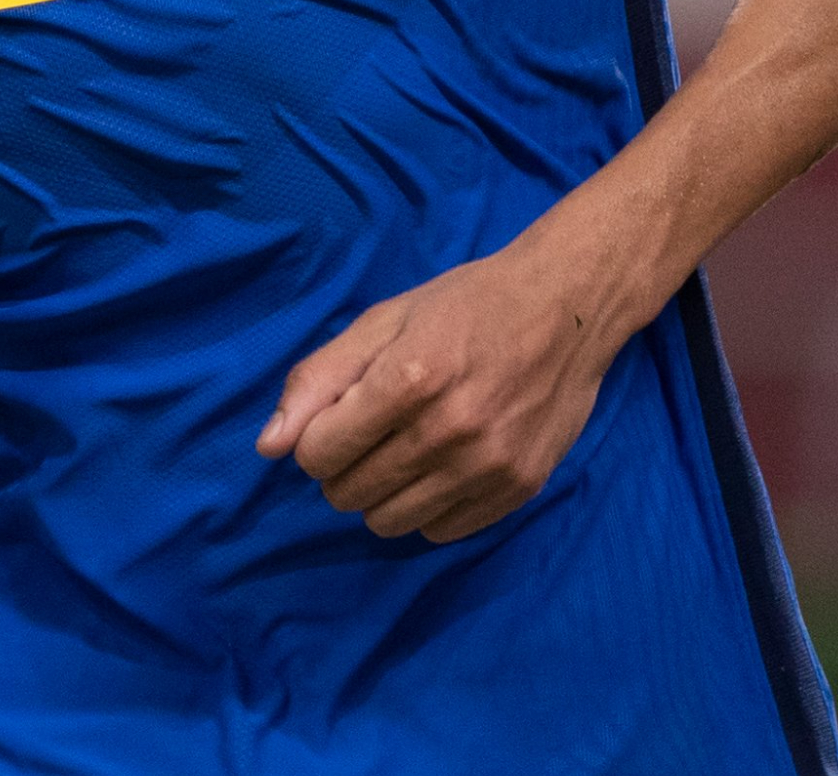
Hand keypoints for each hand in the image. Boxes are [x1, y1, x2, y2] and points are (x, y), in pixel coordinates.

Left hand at [255, 246, 624, 541]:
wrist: (569, 305)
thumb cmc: (468, 305)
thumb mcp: (385, 321)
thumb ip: (320, 379)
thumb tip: (268, 448)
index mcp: (408, 379)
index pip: (317, 454)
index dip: (317, 437)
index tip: (342, 416)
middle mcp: (448, 430)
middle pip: (348, 494)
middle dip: (345, 466)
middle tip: (376, 430)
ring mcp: (488, 466)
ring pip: (389, 523)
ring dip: (383, 493)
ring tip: (407, 450)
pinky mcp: (519, 488)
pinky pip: (440, 532)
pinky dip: (429, 506)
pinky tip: (445, 465)